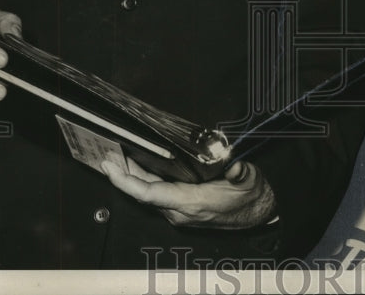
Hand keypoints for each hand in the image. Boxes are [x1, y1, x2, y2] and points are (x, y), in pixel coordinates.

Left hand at [101, 155, 277, 229]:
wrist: (258, 214)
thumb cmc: (251, 197)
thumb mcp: (248, 180)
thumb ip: (239, 173)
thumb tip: (234, 165)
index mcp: (191, 203)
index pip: (148, 193)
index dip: (126, 180)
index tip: (110, 166)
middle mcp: (179, 211)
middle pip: (142, 192)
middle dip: (122, 173)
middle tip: (106, 151)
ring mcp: (178, 212)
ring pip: (147, 193)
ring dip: (131, 176)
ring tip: (116, 155)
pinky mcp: (181, 210)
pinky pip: (155, 194)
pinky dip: (143, 180)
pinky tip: (139, 166)